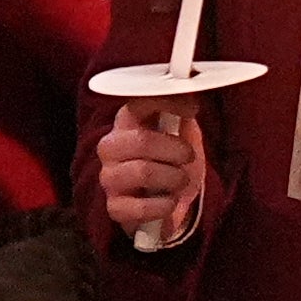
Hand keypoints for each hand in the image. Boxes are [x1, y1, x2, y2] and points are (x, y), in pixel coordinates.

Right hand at [96, 102, 211, 248]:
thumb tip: (191, 92)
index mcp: (125, 123)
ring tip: (180, 181)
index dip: (167, 103)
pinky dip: (164, 205)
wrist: (167, 203)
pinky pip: (141, 207)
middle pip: (142, 141)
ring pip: (144, 172)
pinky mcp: (114, 208)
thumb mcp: (181, 133)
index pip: (139, 104)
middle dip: (175, 149)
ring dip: (173, 178)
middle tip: (188, 156)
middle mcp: (111, 147)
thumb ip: (182, 113)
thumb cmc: (171, 163)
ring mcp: (109, 178)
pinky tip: (170, 202)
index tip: (191, 108)